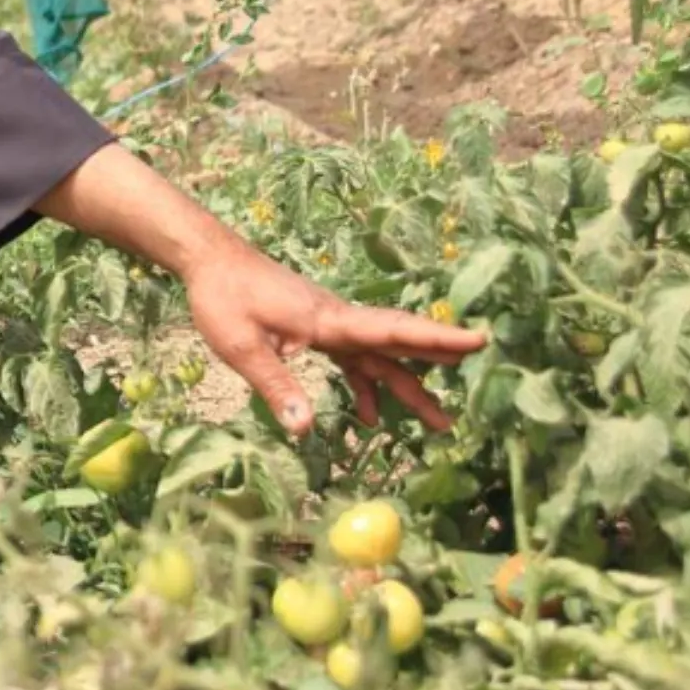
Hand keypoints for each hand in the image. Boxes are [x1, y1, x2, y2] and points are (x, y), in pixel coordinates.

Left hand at [182, 241, 486, 435]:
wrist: (210, 259)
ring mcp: (329, 324)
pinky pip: (352, 358)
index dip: (437, 339)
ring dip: (404, 386)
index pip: (392, 331)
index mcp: (328, 320)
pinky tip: (367, 414)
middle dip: (437, 367)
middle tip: (475, 388)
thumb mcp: (241, 346)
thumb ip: (275, 386)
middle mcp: (338, 320)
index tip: (479, 340)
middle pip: (397, 345)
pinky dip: (365, 384)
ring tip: (436, 422)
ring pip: (378, 356)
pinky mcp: (315, 329)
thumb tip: (305, 430)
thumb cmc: (223, 296)